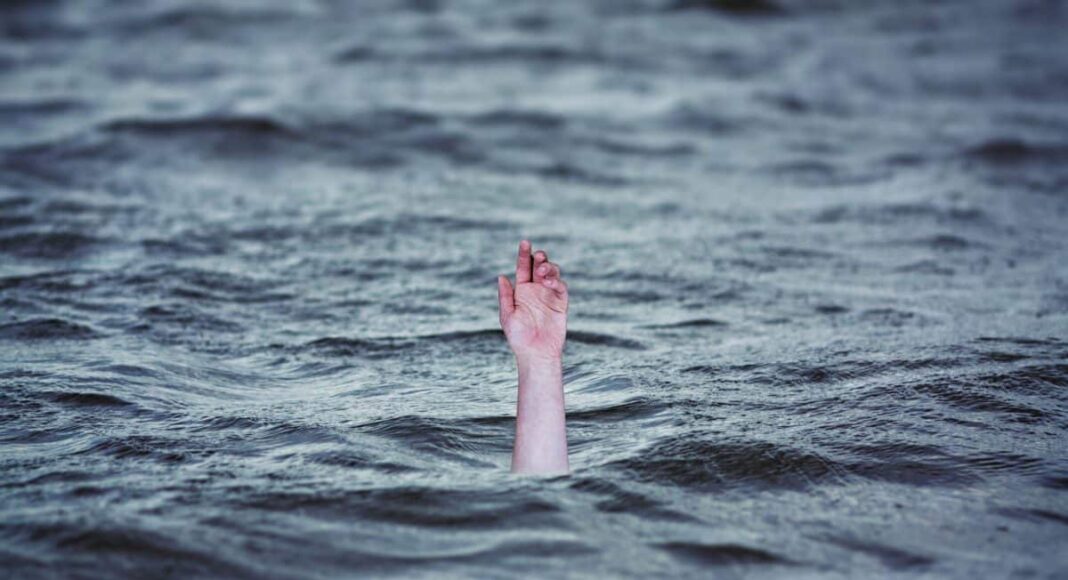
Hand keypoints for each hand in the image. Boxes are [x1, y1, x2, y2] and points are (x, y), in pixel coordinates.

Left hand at [497, 240, 568, 362]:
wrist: (536, 353)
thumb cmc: (518, 337)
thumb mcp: (507, 315)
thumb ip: (506, 296)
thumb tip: (501, 276)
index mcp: (522, 290)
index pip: (523, 268)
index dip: (524, 254)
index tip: (524, 242)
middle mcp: (536, 290)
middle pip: (539, 266)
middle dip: (539, 258)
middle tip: (538, 256)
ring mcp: (549, 295)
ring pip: (552, 274)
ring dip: (548, 268)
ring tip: (542, 270)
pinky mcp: (560, 303)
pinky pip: (561, 287)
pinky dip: (556, 281)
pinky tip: (548, 282)